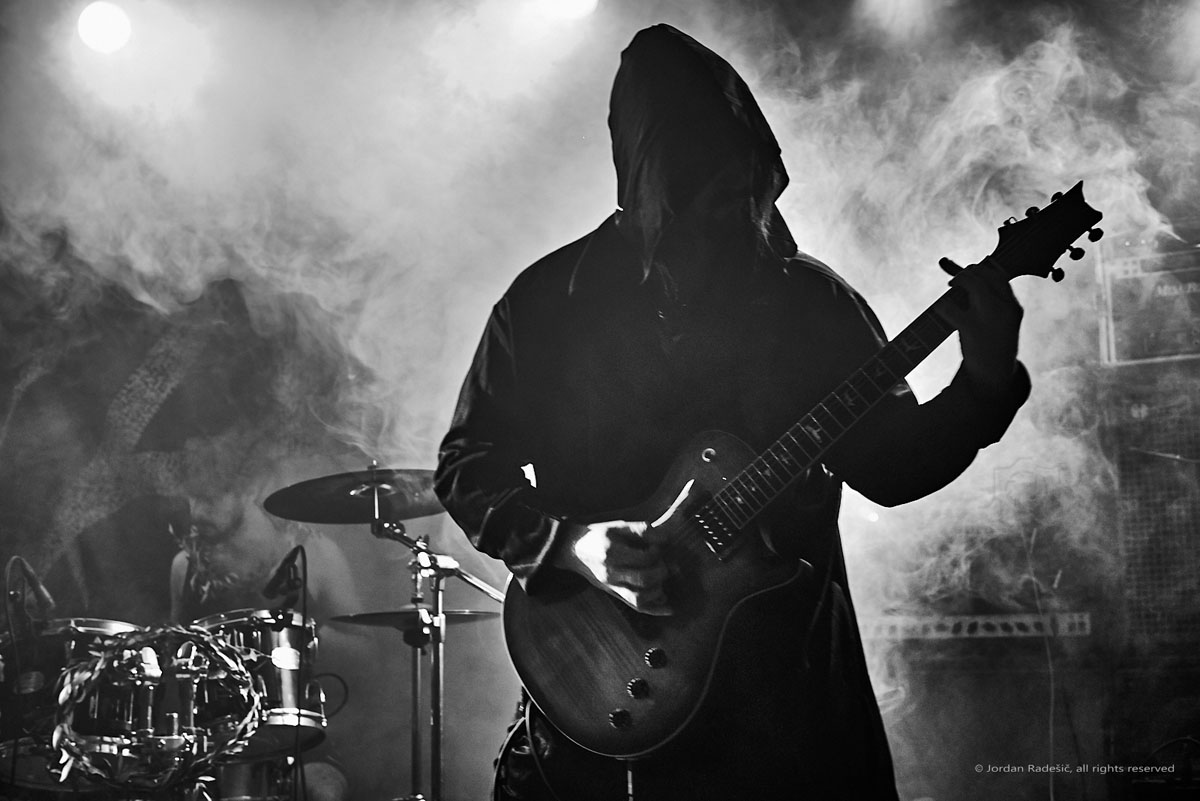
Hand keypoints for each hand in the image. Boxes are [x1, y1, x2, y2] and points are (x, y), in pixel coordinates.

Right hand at [554, 519, 670, 614]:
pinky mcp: (614, 594)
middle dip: (661, 572)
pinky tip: (669, 608)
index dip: (657, 552)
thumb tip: (667, 539)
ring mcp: (611, 587)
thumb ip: (642, 530)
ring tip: (662, 579)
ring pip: (639, 599)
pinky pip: (635, 607)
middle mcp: (610, 573)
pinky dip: (654, 609)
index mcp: (611, 553)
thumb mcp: (618, 526)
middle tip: (663, 563)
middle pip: (643, 580)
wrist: (574, 550)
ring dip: (658, 591)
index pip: (643, 558)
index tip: (658, 546)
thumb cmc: (599, 535)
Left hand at [938, 262, 1023, 395]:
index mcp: (1013, 307)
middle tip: (955, 281)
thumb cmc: (993, 346)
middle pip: (985, 276)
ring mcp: (989, 318)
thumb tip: (968, 278)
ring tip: (951, 286)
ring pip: (973, 284)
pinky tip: (941, 308)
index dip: (982, 269)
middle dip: (967, 273)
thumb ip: (989, 301)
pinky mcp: (971, 329)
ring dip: (959, 280)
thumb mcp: (1000, 323)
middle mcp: (1005, 309)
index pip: (999, 276)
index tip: (970, 271)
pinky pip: (951, 307)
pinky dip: (943, 304)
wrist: (995, 377)